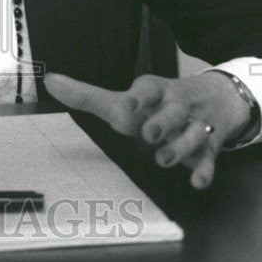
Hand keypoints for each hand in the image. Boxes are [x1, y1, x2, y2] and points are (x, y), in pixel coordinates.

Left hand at [44, 71, 252, 188]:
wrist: (212, 101)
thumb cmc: (155, 105)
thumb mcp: (125, 100)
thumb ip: (87, 95)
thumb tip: (49, 81)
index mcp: (155, 91)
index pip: (149, 87)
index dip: (140, 95)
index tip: (130, 102)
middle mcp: (178, 106)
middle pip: (174, 111)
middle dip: (162, 122)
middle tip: (149, 133)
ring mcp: (196, 126)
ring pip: (194, 134)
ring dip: (180, 146)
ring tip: (163, 159)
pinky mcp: (210, 147)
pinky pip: (211, 159)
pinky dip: (205, 170)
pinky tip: (198, 180)